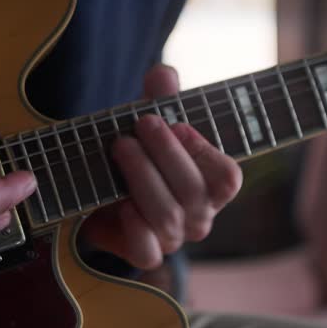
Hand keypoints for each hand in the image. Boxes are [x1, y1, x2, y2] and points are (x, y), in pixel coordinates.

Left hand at [81, 65, 241, 268]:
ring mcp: (174, 238)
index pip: (227, 177)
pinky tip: (120, 202)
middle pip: (194, 191)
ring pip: (168, 216)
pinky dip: (134, 226)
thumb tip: (164, 74)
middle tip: (141, 123)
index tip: (177, 124)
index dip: (203, 151)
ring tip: (121, 147)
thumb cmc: (139, 154)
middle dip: (165, 153)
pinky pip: (147, 251)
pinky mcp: (144, 253)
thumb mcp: (150, 121)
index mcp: (211, 186)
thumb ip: (160, 98)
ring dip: (142, 176)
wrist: (99, 191)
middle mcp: (199, 216)